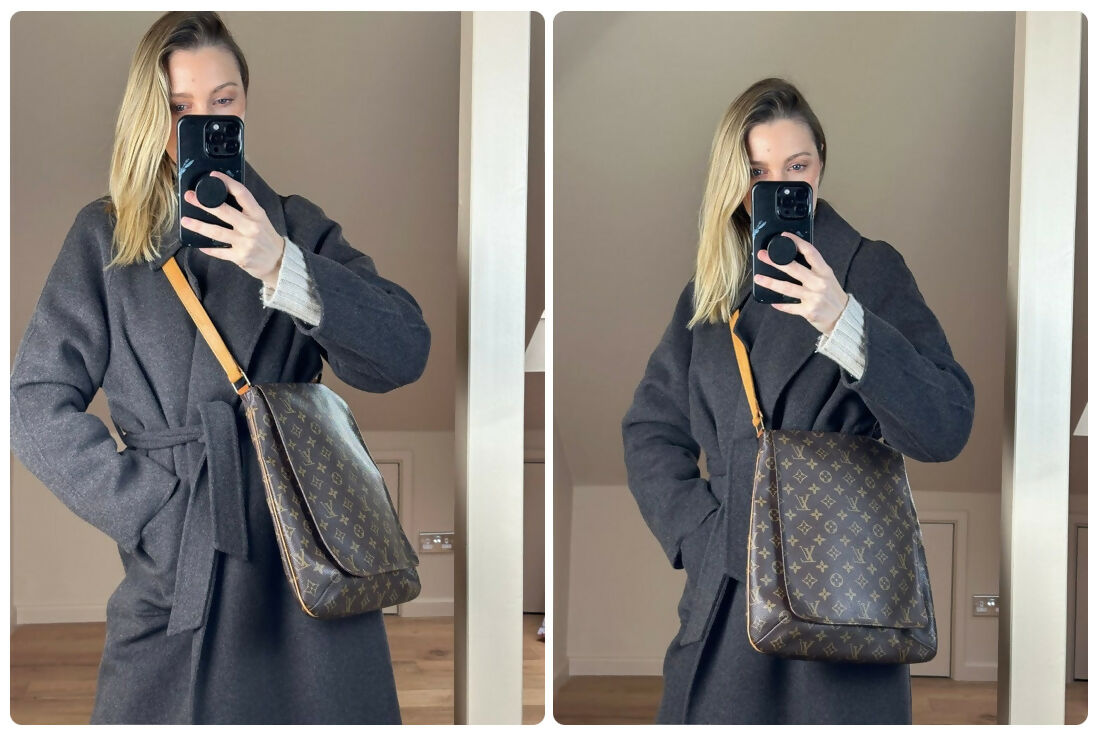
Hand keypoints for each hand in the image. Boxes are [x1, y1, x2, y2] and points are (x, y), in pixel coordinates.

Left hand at [180, 171, 285, 287]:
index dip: (227, 183)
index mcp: (257, 214)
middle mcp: (251, 227)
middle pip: (224, 212)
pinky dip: (208, 248)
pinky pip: (219, 252)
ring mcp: (245, 243)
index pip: (242, 193)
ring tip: (185, 220)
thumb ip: (246, 210)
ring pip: (217, 233)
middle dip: (204, 203)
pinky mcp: (240, 257)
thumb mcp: (261, 220)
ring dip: (199, 226)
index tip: (213, 176)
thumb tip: (221, 197)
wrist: (279, 262)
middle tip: (190, 197)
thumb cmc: (267, 239)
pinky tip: (198, 244)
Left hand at [754, 232, 848, 334]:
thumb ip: (814, 269)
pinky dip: (780, 304)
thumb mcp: (828, 278)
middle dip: (775, 261)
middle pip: (794, 269)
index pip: (810, 252)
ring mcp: (814, 298)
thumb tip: (793, 257)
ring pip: (787, 288)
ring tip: (758, 278)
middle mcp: (819, 283)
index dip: (797, 242)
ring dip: (771, 283)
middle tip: (762, 255)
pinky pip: (790, 307)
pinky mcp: (809, 311)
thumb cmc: (833, 296)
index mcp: (825, 272)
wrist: (843, 318)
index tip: (784, 236)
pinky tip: (771, 301)